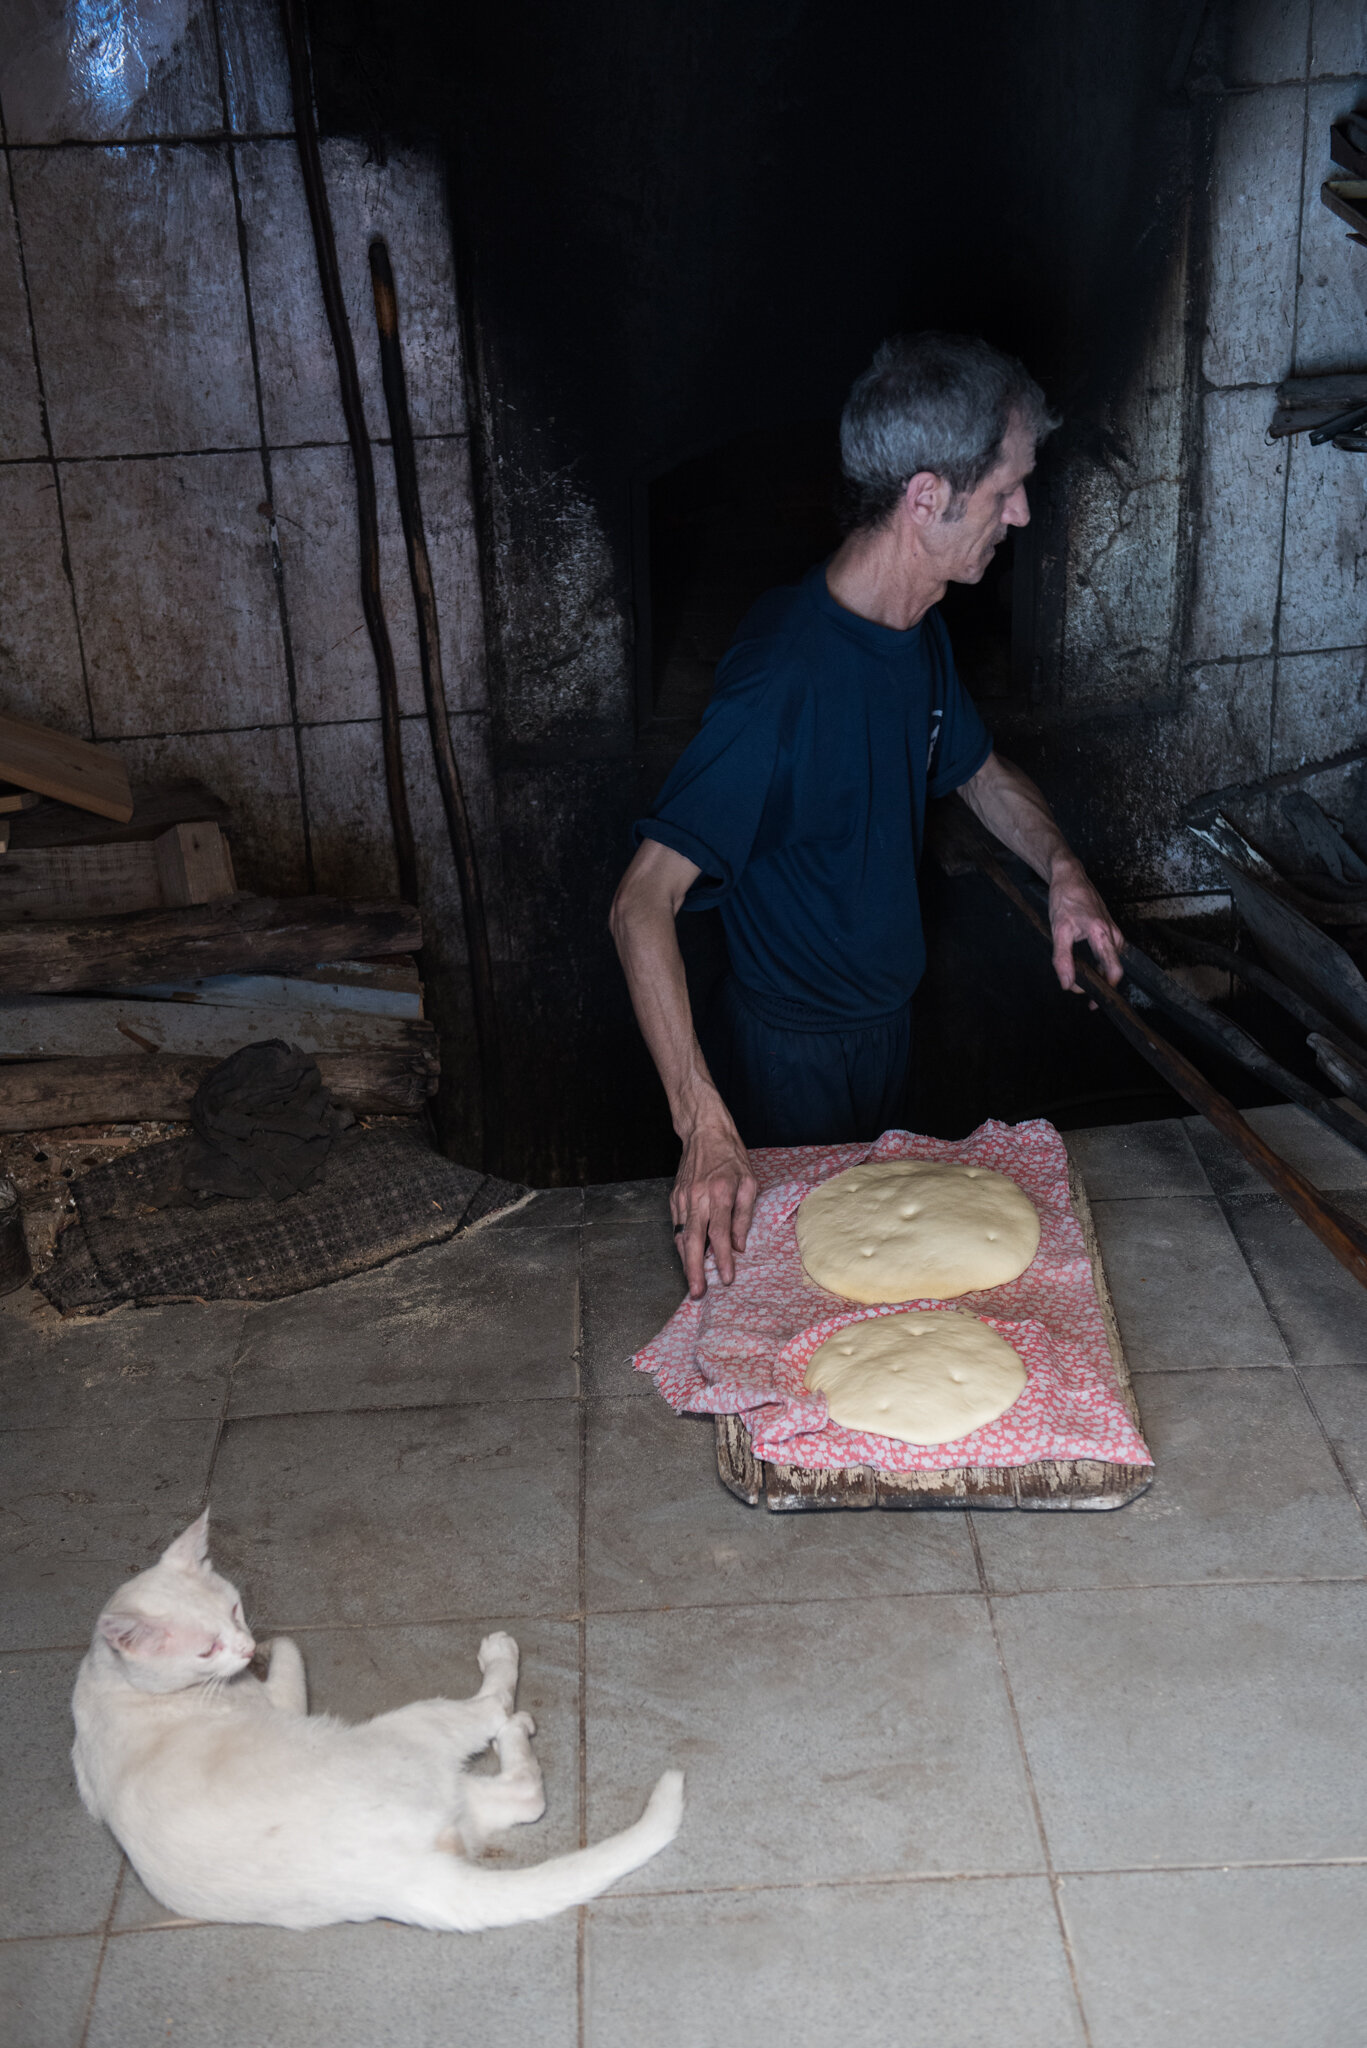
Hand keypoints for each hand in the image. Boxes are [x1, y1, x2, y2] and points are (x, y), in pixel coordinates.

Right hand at [671, 1112, 758, 1298]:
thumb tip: (738, 1245)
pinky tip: (686, 1258)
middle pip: (692, 1240)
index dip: (722, 1258)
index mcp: (719, 1193)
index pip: (719, 1233)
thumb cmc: (731, 1157)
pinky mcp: (674, 1197)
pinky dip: (680, 1244)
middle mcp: (697, 1197)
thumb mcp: (749, 1182)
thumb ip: (744, 1215)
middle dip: (694, 1269)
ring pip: (680, 1236)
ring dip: (685, 1261)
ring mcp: (682, 1198)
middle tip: (698, 1292)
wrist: (704, 1132)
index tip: (726, 1278)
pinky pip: (676, 1226)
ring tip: (692, 1282)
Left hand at [1048, 856, 1123, 997]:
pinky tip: (1084, 964)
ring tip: (1080, 978)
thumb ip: (1062, 959)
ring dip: (1098, 973)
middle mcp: (1114, 934)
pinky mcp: (1111, 930)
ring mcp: (1114, 931)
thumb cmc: (1065, 900)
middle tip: (1085, 995)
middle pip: (1114, 969)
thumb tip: (1068, 984)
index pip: (1113, 970)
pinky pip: (1108, 953)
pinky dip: (1098, 963)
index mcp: (1102, 934)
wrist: (1070, 877)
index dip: (1105, 989)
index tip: (1090, 1000)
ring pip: (1110, 961)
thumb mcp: (1058, 931)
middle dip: (1101, 985)